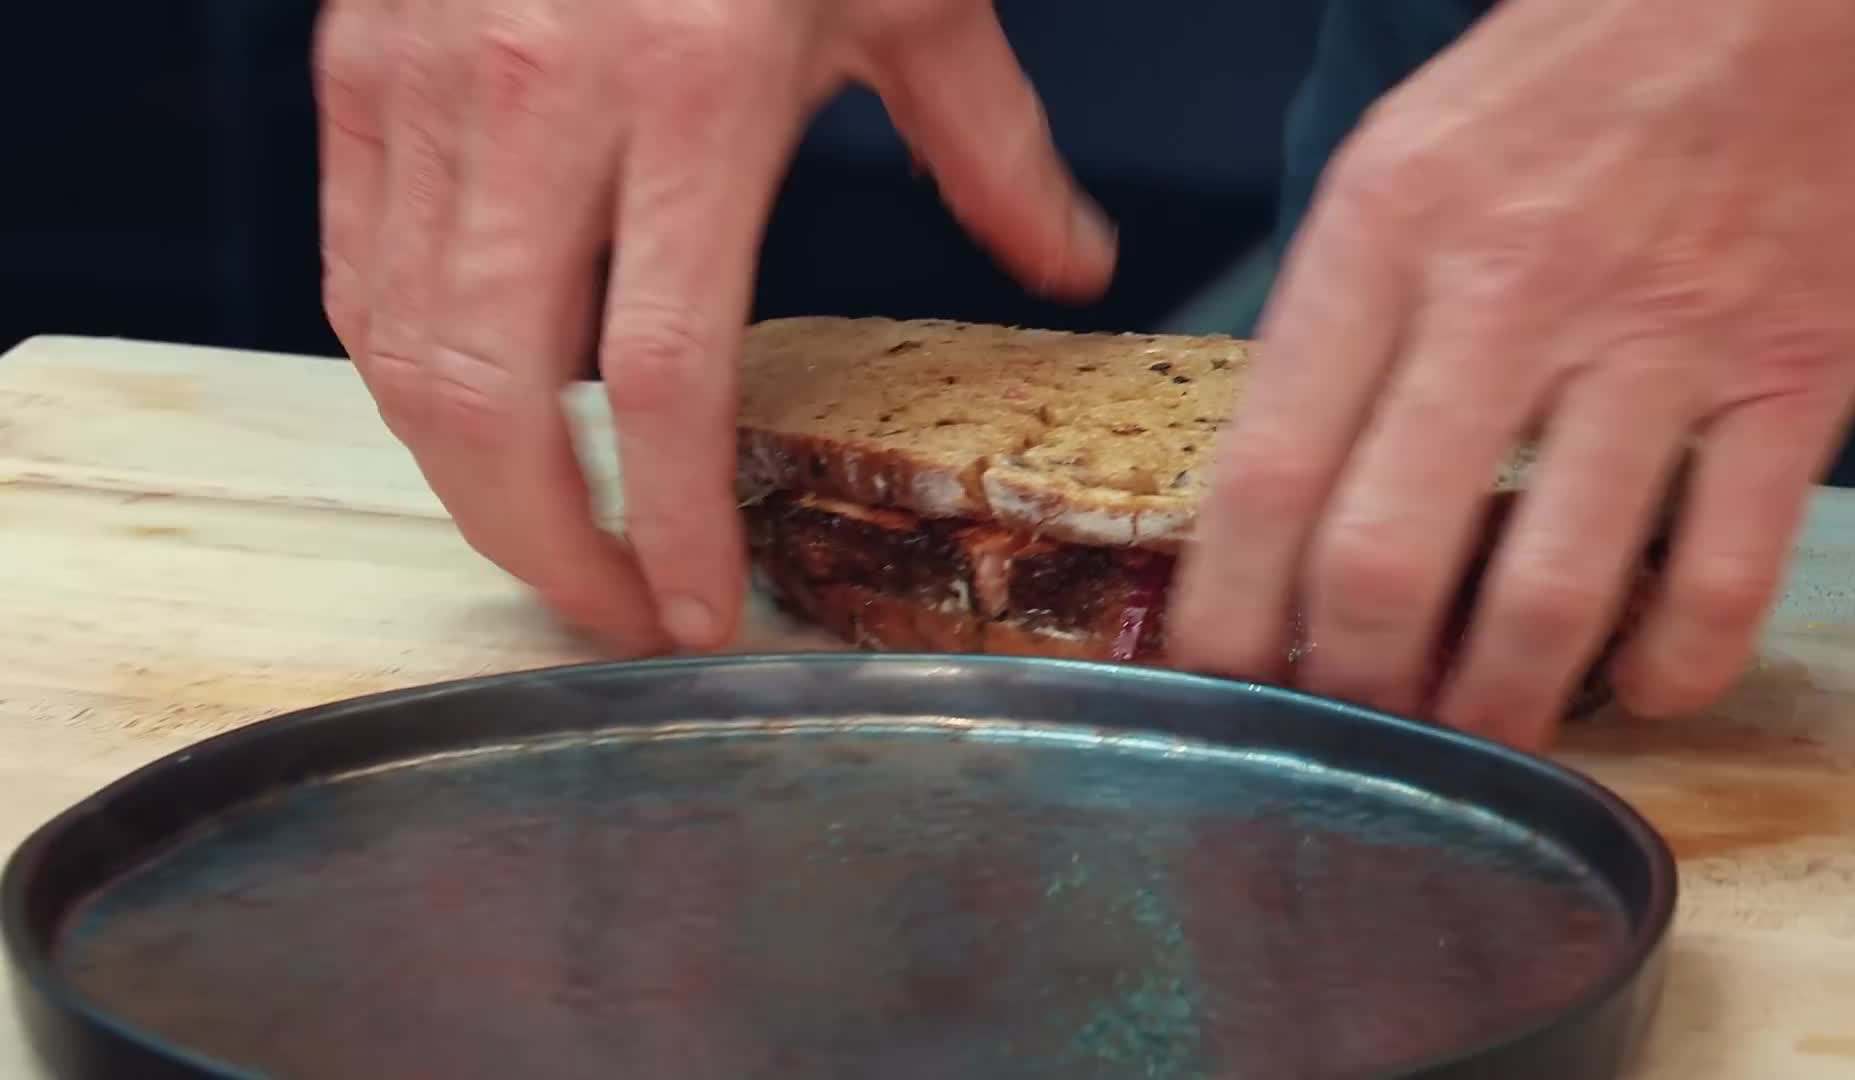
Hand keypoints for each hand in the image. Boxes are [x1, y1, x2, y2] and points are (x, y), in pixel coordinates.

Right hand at [314, 0, 1114, 652]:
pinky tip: (476, 417)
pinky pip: (357, 271)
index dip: (671, 522)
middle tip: (612, 615)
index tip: (697, 611)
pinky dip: (408, 373)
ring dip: (468, 481)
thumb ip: (991, 149)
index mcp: (690, 86)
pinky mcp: (358, 67)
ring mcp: (420, 81)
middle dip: (545, 545)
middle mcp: (532, 90)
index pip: (664, 372)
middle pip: (490, 397)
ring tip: (553, 539)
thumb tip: (1076, 267)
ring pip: (398, 352)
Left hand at [1171, 0, 1854, 747]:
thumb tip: (1283, 499)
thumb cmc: (1564, 79)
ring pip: (1546, 593)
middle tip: (1346, 729)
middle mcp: (1509, 293)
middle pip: (1383, 558)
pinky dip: (1673, 668)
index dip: (1225, 611)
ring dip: (1494, 708)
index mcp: (1385, 234)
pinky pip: (1723, 575)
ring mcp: (1658, 340)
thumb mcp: (1398, 164)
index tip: (1212, 682)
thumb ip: (1337, 325)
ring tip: (1468, 746)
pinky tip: (1636, 688)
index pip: (1267, 472)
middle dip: (1349, 684)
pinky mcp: (1791, 374)